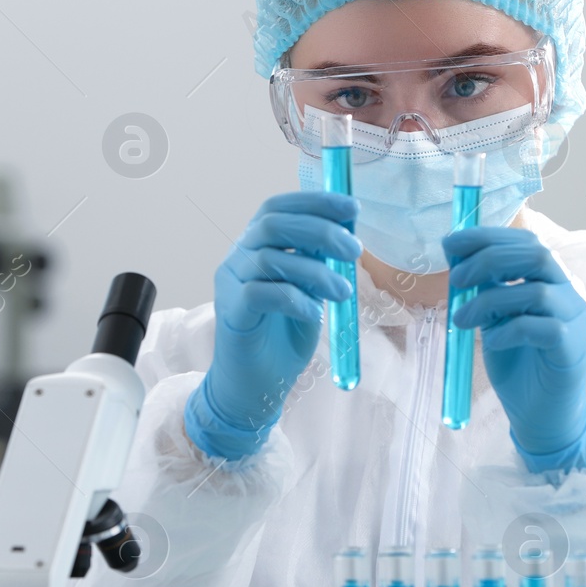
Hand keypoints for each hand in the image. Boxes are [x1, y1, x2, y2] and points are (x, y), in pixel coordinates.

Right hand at [185, 191, 360, 459]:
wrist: (255, 385)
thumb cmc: (283, 335)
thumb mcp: (310, 291)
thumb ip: (319, 263)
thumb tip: (348, 234)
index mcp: (257, 245)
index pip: (278, 207)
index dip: (314, 201)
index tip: (350, 208)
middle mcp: (238, 256)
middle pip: (273, 225)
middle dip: (320, 231)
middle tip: (354, 250)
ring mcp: (230, 282)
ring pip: (270, 259)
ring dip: (315, 271)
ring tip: (344, 292)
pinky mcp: (231, 310)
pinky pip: (262, 294)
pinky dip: (295, 300)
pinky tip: (314, 314)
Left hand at [443, 226, 585, 473]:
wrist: (542, 415)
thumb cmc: (519, 364)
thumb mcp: (495, 319)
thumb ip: (487, 289)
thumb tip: (458, 258)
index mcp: (553, 279)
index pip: (527, 241)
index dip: (489, 236)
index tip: (451, 242)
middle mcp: (571, 293)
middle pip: (536, 255)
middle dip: (488, 260)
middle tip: (455, 281)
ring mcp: (577, 320)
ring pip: (537, 292)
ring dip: (489, 300)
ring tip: (461, 320)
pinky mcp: (574, 349)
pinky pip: (542, 329)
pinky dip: (509, 330)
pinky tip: (491, 342)